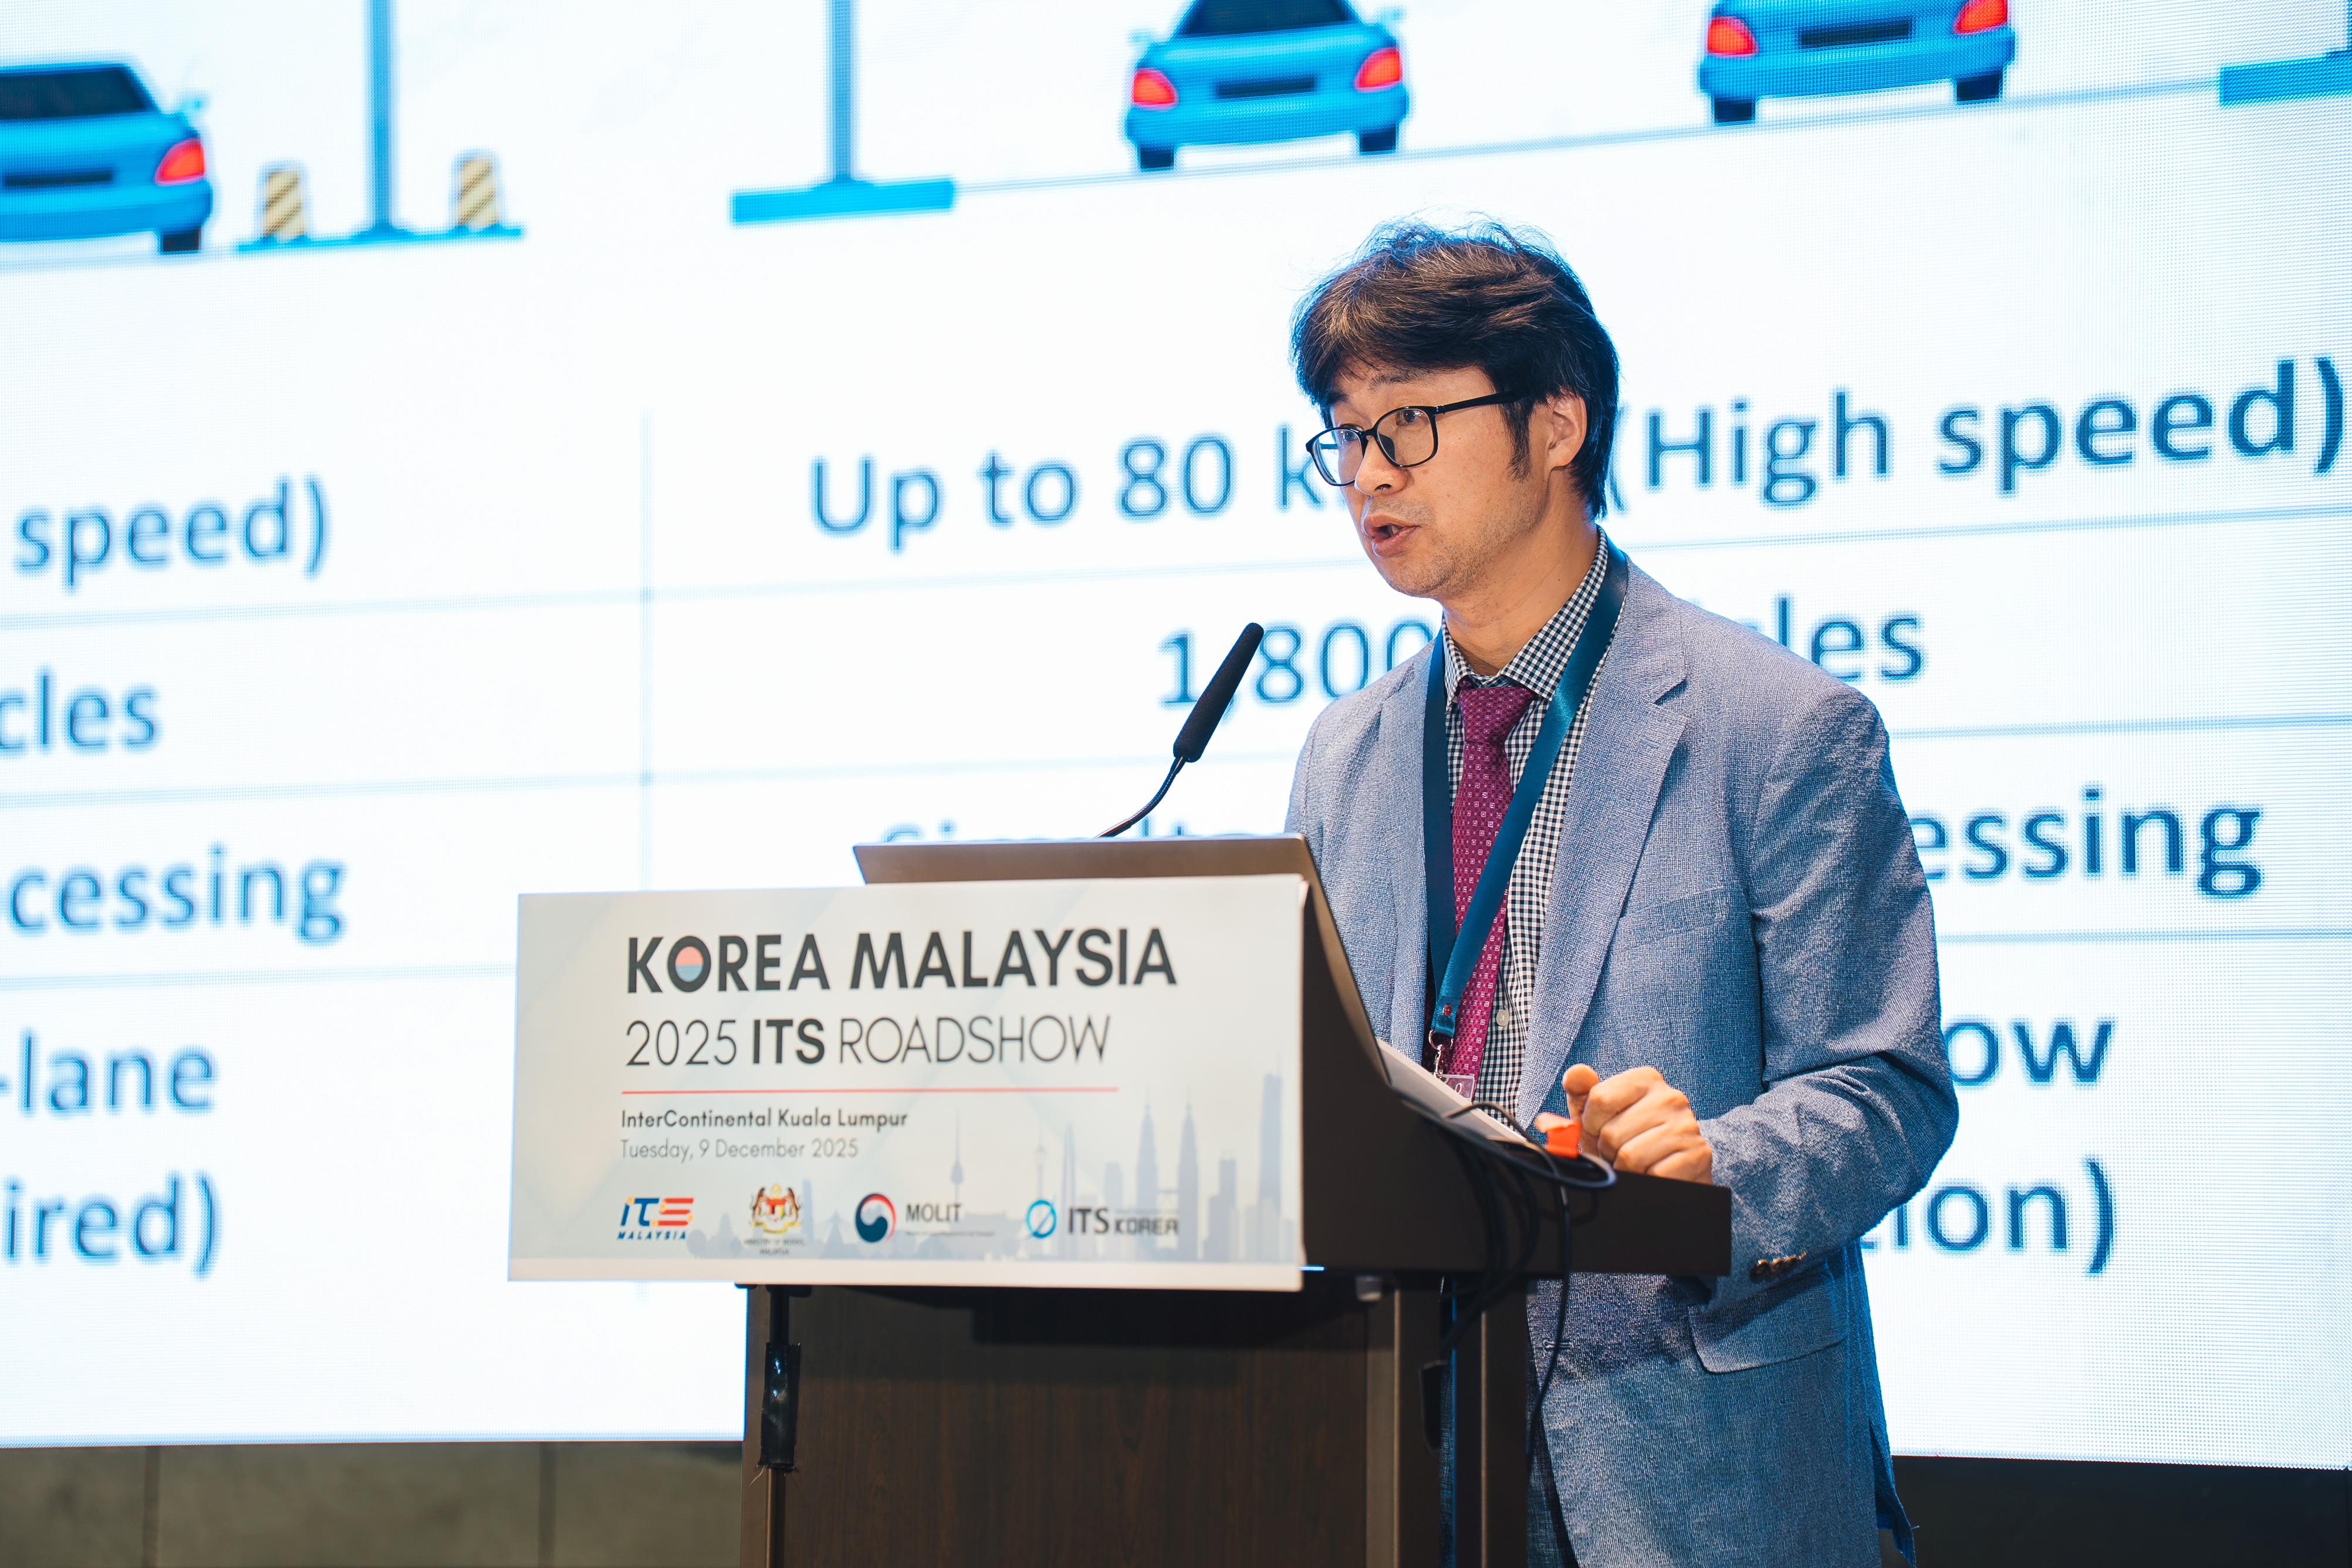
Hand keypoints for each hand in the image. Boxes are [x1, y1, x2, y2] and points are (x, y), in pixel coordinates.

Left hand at [1545, 1065, 1713, 1183]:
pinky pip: (1653, 1174)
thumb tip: (1575, 1074)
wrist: (1671, 1170)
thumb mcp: (1601, 1115)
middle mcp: (1671, 1097)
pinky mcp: (1698, 1155)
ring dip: (1626, 1168)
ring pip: (1630, 1156)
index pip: (1599, 1098)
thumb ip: (1583, 1093)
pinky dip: (1645, 1179)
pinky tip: (1653, 1172)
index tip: (1601, 1131)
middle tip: (1621, 1152)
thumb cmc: (1630, 1139)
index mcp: (1646, 1079)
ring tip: (1636, 1163)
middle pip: (1612, 1131)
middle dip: (1608, 1150)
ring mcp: (1687, 1126)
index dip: (1591, 1125)